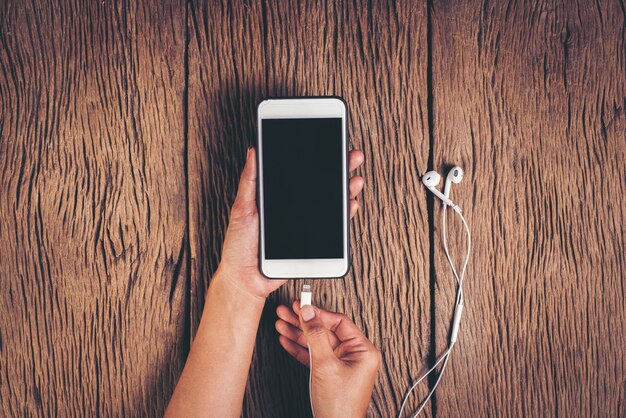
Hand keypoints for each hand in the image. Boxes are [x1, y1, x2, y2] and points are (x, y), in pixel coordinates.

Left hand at [216, 147, 365, 300]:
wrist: (245, 278)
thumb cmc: (238, 246)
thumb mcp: (241, 209)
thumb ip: (249, 182)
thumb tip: (254, 153)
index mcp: (278, 197)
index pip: (302, 173)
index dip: (317, 159)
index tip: (329, 145)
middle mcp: (294, 208)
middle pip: (322, 184)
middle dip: (340, 169)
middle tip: (351, 156)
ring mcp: (305, 224)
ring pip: (331, 203)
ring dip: (347, 190)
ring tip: (354, 180)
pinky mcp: (312, 240)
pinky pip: (333, 226)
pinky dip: (345, 214)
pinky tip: (349, 204)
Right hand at [276, 302, 380, 417]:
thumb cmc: (339, 406)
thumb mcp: (326, 365)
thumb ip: (316, 336)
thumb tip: (310, 313)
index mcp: (363, 351)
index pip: (339, 322)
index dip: (318, 313)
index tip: (303, 305)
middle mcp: (354, 356)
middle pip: (325, 330)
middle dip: (304, 322)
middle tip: (288, 311)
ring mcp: (341, 365)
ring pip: (317, 342)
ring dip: (298, 333)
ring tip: (282, 323)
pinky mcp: (329, 373)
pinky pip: (313, 355)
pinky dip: (300, 348)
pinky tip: (287, 339)